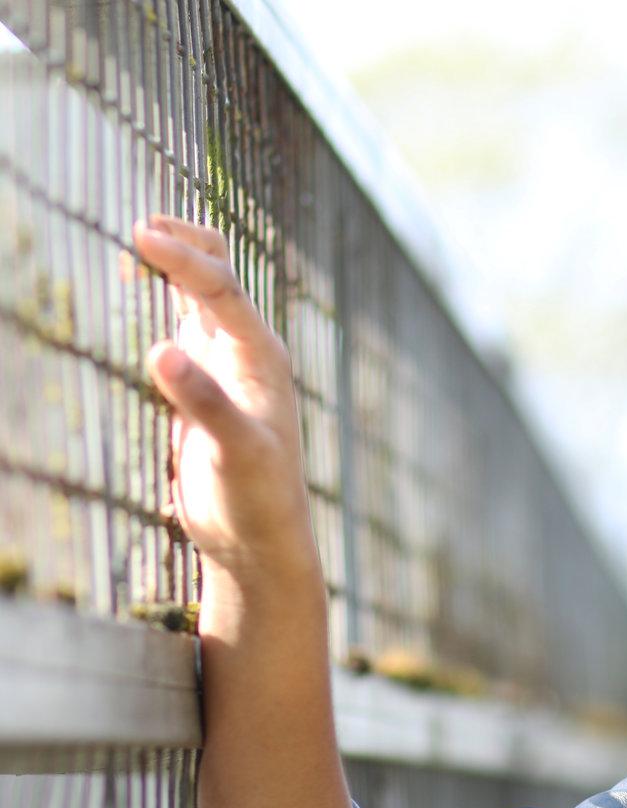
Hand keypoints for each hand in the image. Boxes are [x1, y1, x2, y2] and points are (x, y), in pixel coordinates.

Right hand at [134, 215, 321, 586]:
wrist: (258, 537)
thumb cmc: (258, 499)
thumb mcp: (235, 453)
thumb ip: (203, 403)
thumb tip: (163, 350)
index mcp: (264, 358)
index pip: (221, 290)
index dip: (181, 258)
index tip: (138, 234)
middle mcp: (249, 353)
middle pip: (220, 277)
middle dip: (186, 244)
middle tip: (140, 225)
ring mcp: (226, 367)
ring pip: (203, 297)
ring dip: (176, 266)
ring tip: (138, 241)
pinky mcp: (205, 386)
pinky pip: (188, 326)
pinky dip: (166, 298)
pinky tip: (139, 290)